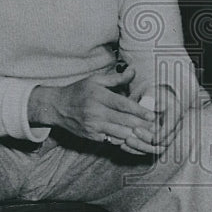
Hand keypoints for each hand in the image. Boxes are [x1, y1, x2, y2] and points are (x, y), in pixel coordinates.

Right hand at [28, 66, 155, 144]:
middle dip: (141, 125)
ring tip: (148, 135)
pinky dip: (123, 140)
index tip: (152, 115)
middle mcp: (95, 112)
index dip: (139, 111)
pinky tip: (133, 140)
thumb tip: (133, 71)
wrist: (56, 107)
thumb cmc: (78, 91)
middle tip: (156, 128)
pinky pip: (111, 140)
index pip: (122, 105)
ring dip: (135, 135)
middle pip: (123, 121)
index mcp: (98, 96)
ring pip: (119, 133)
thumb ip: (116, 78)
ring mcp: (93, 126)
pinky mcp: (91, 136)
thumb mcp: (95, 80)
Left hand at [119, 85, 183, 155]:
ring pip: (155, 149)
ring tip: (126, 140)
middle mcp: (174, 128)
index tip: (151, 134)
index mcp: (176, 114)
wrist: (155, 101)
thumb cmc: (153, 95)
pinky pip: (147, 150)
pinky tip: (123, 145)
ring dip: (140, 146)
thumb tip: (152, 105)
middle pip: (164, 142)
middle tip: (134, 130)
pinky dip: (135, 149)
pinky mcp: (156, 144)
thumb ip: (151, 98)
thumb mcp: (152, 92)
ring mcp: (166, 137)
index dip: (161, 133)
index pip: (171, 127)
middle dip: (147, 139)